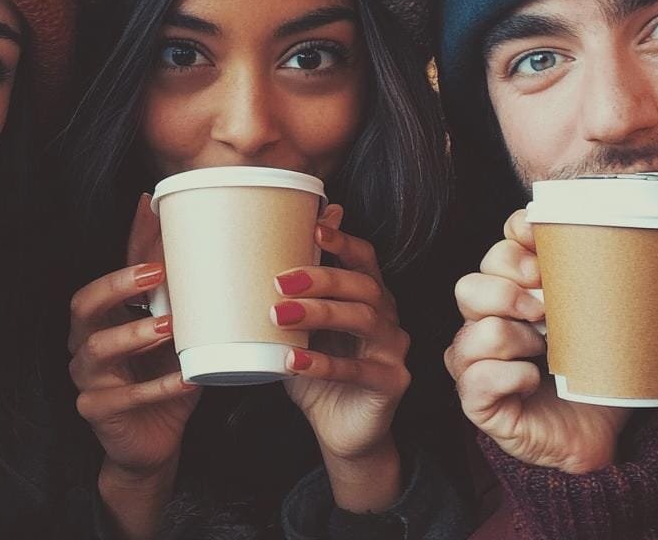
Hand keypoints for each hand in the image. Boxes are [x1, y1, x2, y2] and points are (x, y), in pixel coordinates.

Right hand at [68, 196, 199, 479]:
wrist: (153, 441)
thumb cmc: (165, 380)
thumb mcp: (178, 338)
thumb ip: (186, 303)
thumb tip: (224, 255)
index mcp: (103, 319)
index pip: (110, 273)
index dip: (127, 245)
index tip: (150, 211)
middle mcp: (85, 343)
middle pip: (85, 305)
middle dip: (118, 285)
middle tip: (157, 273)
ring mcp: (87, 379)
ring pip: (99, 350)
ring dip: (135, 334)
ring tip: (169, 326)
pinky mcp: (97, 411)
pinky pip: (125, 397)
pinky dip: (157, 387)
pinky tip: (186, 378)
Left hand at [279, 205, 408, 510]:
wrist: (339, 429)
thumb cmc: (318, 372)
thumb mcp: (300, 331)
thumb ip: (292, 297)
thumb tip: (264, 253)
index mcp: (370, 296)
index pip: (364, 259)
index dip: (344, 241)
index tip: (314, 228)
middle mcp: (388, 317)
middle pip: (363, 286)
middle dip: (322, 278)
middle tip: (280, 280)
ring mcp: (394, 350)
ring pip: (365, 320)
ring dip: (320, 313)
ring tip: (279, 315)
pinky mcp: (392, 383)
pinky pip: (359, 370)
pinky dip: (323, 364)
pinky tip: (291, 360)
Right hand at [445, 209, 631, 473]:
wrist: (599, 433)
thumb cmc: (594, 375)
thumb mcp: (599, 320)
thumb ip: (594, 281)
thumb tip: (608, 243)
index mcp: (511, 296)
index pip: (497, 251)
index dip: (516, 244)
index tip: (546, 254)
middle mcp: (484, 325)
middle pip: (469, 287)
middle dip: (510, 292)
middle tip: (546, 309)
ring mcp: (476, 365)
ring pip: (473, 334)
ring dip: (516, 340)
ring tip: (545, 352)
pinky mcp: (478, 403)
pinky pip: (478, 380)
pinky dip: (513, 376)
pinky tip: (535, 380)